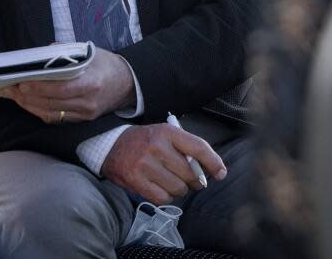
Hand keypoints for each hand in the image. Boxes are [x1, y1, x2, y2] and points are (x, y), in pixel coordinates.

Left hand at [0, 46, 134, 123]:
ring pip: (51, 114)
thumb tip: (40, 54)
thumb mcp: (88, 52)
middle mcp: (87, 102)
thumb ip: (63, 52)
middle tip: (9, 88)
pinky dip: (39, 111)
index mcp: (90, 83)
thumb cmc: (106, 64)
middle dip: (26, 97)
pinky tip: (27, 104)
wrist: (127, 83)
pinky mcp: (82, 120)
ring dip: (29, 106)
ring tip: (13, 95)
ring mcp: (84, 114)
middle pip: (51, 103)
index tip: (21, 83)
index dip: (39, 88)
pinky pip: (56, 119)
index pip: (60, 89)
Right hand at [100, 123, 226, 203]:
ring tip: (170, 181)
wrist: (111, 145)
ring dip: (178, 190)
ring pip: (178, 189)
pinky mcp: (136, 180)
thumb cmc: (145, 142)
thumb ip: (186, 149)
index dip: (214, 162)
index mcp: (167, 132)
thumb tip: (212, 171)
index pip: (198, 147)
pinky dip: (165, 197)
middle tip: (188, 179)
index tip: (221, 173)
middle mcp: (157, 146)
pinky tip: (159, 187)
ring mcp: (145, 164)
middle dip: (193, 181)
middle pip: (190, 174)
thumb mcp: (164, 135)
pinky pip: (163, 198)